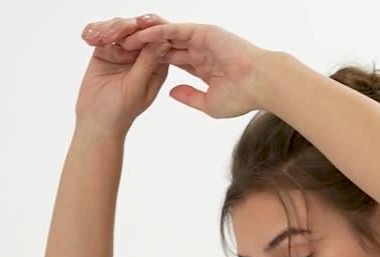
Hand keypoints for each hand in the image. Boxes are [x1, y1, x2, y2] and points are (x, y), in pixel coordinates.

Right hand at [75, 13, 174, 134]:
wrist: (96, 122)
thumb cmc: (120, 112)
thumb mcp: (136, 87)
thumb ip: (148, 62)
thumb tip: (164, 40)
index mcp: (157, 66)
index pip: (158, 39)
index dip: (151, 28)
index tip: (140, 26)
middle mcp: (142, 56)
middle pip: (138, 29)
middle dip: (127, 27)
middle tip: (115, 33)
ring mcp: (123, 52)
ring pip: (120, 28)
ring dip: (109, 29)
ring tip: (99, 39)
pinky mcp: (105, 50)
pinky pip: (102, 34)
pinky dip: (96, 32)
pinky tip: (90, 37)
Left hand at [119, 20, 268, 118]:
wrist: (260, 84)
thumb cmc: (242, 97)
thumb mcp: (209, 103)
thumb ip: (189, 97)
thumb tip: (171, 92)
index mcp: (201, 65)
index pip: (170, 61)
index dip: (150, 63)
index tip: (131, 69)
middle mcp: (198, 48)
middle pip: (163, 46)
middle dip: (142, 48)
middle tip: (119, 51)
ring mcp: (200, 38)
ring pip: (164, 36)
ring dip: (143, 38)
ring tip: (121, 41)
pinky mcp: (201, 31)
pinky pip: (173, 30)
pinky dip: (155, 32)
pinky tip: (138, 35)